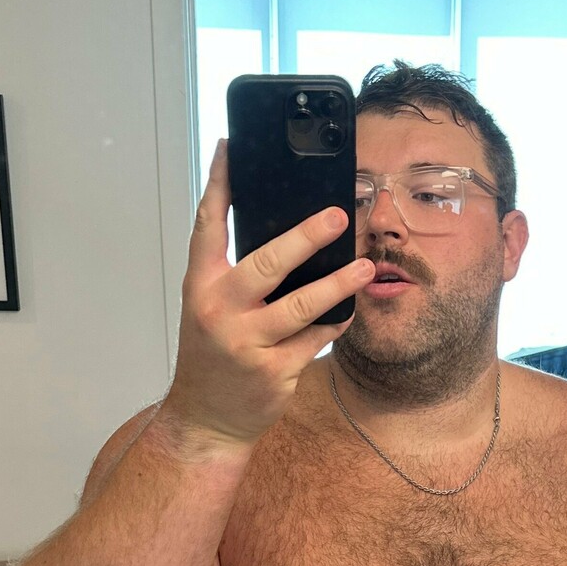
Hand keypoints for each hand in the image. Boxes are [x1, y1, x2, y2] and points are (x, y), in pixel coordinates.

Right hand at [161, 138, 373, 448]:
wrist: (207, 418)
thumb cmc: (213, 355)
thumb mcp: (209, 307)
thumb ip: (234, 273)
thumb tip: (286, 235)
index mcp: (200, 286)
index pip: (208, 225)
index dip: (219, 184)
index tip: (232, 147)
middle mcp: (219, 311)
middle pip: (266, 263)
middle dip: (305, 237)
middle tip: (338, 216)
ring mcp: (247, 343)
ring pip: (301, 306)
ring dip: (338, 285)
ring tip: (365, 268)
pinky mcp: (274, 371)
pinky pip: (315, 339)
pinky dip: (334, 323)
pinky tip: (350, 311)